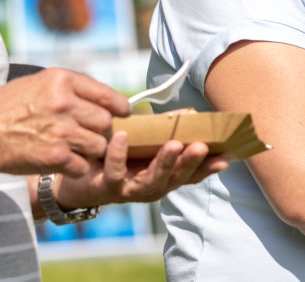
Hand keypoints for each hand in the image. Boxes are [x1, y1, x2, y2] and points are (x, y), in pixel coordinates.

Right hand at [0, 67, 130, 176]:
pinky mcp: (55, 157)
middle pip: (106, 122)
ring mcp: (61, 131)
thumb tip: (102, 98)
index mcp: (61, 80)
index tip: (123, 113)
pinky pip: (83, 166)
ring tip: (75, 149)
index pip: (106, 94)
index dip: (119, 106)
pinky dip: (76, 168)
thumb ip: (68, 87)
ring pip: (99, 145)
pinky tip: (63, 163)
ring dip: (90, 150)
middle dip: (101, 131)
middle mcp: (64, 103)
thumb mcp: (36, 83)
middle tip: (89, 135)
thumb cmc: (3, 107)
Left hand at [53, 131, 229, 206]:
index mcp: (165, 176)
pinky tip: (122, 137)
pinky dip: (119, 155)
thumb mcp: (145, 141)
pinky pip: (116, 172)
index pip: (192, 174)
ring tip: (174, 144)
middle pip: (177, 177)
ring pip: (153, 179)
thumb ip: (165, 130)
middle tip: (202, 146)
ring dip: (165, 162)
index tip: (225, 158)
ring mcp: (131, 190)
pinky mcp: (108, 187)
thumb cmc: (117, 155)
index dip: (208, 167)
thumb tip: (190, 113)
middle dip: (191, 162)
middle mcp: (153, 188)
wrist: (79, 176)